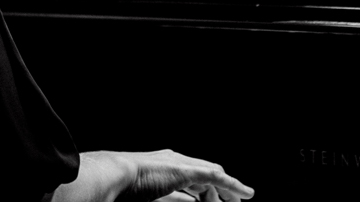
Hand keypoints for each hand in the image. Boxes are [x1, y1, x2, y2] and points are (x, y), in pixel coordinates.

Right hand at [115, 149, 253, 201]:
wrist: (114, 175)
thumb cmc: (122, 188)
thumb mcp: (152, 195)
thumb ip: (171, 198)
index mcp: (163, 166)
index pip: (191, 176)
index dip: (203, 187)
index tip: (211, 199)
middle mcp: (175, 161)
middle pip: (205, 173)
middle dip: (220, 186)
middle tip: (233, 200)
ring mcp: (181, 164)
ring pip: (214, 175)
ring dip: (229, 188)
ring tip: (242, 198)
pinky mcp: (187, 170)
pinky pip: (216, 177)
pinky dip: (233, 185)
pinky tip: (245, 194)